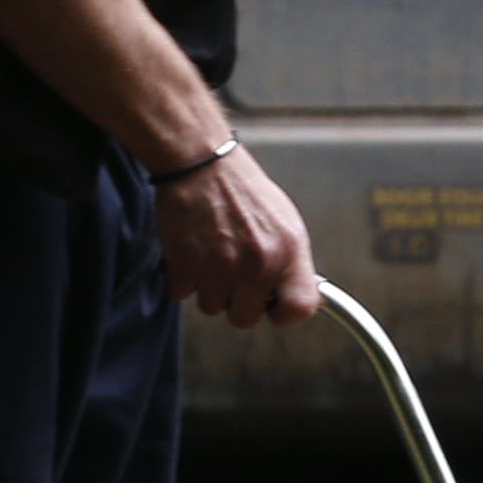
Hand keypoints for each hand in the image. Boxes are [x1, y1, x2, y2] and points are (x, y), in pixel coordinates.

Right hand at [154, 143, 321, 326]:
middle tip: (231, 273)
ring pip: (212, 308)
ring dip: (208, 287)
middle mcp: (258, 263)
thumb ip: (291, 263)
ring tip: (210, 254)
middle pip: (246, 319)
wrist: (201, 163)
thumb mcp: (285, 222)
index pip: (300, 308)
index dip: (284, 314)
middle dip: (237, 300)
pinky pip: (182, 294)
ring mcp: (221, 267)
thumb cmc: (242, 190)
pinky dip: (183, 277)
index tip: (274, 308)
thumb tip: (297, 296)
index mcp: (288, 251)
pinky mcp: (186, 265)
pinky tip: (191, 250)